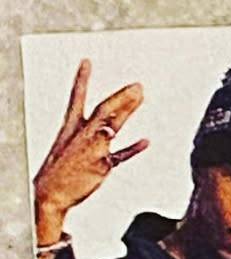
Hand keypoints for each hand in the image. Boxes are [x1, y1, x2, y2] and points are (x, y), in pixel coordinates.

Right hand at [34, 59, 147, 245]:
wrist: (51, 193)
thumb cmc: (62, 172)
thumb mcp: (70, 147)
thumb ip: (91, 136)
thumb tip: (109, 129)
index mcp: (71, 127)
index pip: (77, 97)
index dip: (82, 79)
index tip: (87, 61)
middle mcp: (83, 134)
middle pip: (104, 109)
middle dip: (121, 96)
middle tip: (138, 85)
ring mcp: (93, 149)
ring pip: (112, 125)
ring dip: (127, 110)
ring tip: (141, 96)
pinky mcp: (101, 166)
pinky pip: (120, 155)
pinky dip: (133, 148)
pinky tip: (146, 141)